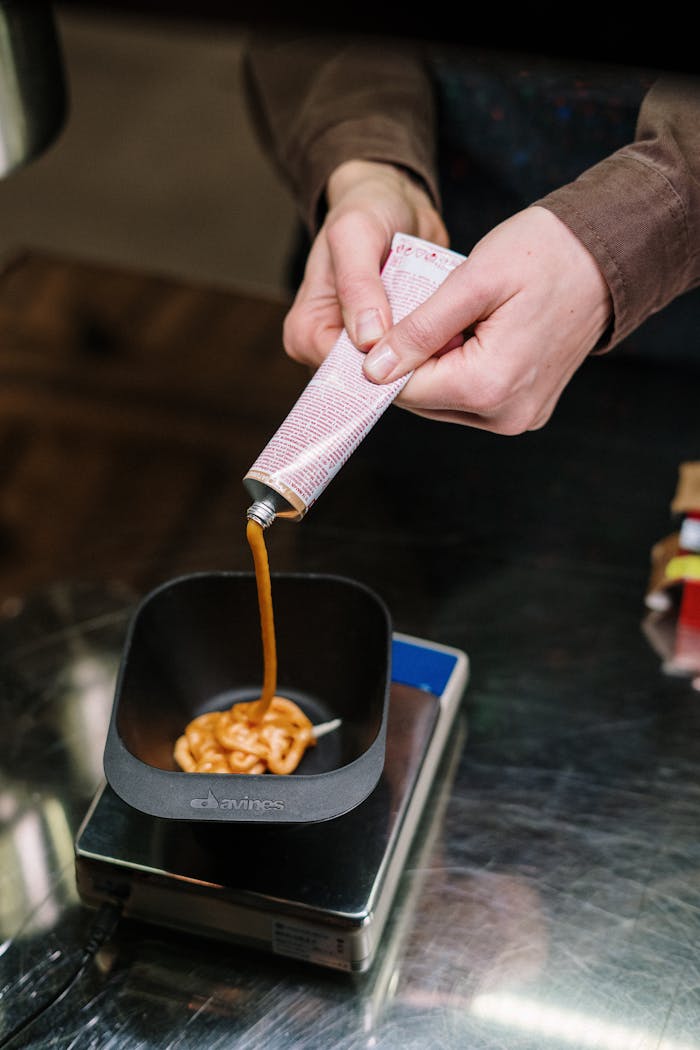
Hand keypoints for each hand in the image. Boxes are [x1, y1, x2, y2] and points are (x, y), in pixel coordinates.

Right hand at [282, 159, 447, 367]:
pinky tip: (453, 332)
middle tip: (445, 341)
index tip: (417, 351)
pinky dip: (435, 348)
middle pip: (369, 380)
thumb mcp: (355, 235)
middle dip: (405, 366)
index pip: (340, 373)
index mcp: (306, 332)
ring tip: (452, 334)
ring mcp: (363, 350)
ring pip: (396, 373)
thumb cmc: (365, 210)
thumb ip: (358, 285)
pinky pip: (415, 360)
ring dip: (425, 358)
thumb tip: (366, 341)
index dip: (379, 367)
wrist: (396, 201)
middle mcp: (329, 348)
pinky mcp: (392, 344)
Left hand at [363, 206, 612, 433]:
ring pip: (444, 403)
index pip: (405, 389)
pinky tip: (472, 334)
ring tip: (452, 320)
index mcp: (489, 385)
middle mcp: (505, 415)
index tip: (381, 321)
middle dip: (411, 361)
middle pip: (423, 401)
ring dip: (434, 367)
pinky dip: (459, 371)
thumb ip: (419, 330)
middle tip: (420, 311)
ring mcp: (519, 417)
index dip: (384, 355)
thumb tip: (373, 370)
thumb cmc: (543, 255)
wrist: (607, 257)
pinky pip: (472, 400)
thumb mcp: (473, 282)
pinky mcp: (527, 410)